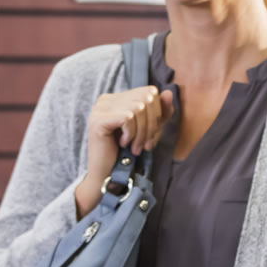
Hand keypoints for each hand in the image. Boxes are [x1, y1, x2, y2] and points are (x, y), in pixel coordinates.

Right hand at [73, 86, 174, 215]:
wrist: (107, 175)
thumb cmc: (127, 153)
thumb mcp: (150, 130)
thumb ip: (161, 112)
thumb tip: (169, 92)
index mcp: (117, 98)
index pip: (148, 91)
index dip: (157, 113)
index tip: (152, 136)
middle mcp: (106, 99)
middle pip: (145, 98)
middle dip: (152, 124)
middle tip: (146, 145)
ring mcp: (100, 108)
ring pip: (138, 107)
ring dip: (142, 132)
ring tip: (136, 147)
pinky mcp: (98, 120)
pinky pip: (128, 117)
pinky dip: (132, 134)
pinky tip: (124, 144)